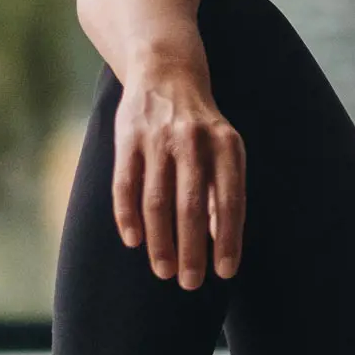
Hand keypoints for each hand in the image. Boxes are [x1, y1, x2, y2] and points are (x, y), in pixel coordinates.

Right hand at [112, 52, 246, 289]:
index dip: (228, 239)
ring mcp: (157, 140)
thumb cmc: (202, 124)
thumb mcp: (225, 148)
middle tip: (189, 282)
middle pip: (190, 207)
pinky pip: (125, 186)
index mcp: (226, 145)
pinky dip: (128, 217)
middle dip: (191, 250)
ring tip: (164, 271)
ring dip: (160, 242)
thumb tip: (220, 241)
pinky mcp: (127, 139)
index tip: (224, 272)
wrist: (166, 72)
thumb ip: (223, 190)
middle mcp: (193, 141)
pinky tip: (134, 241)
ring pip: (156, 202)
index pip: (230, 201)